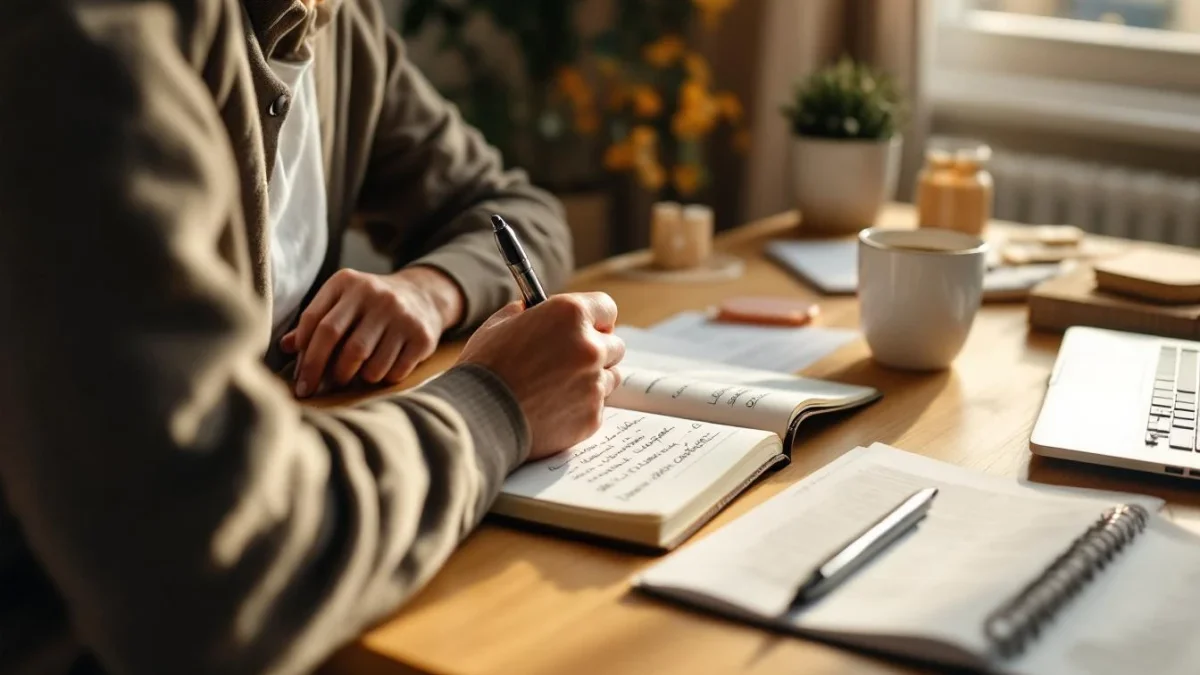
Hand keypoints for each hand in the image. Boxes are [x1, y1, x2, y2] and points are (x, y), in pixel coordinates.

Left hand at [282, 267, 463, 396]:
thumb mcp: (341, 303)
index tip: (301, 383)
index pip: (315, 322)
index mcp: (346, 282)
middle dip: (324, 372)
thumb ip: (315, 322)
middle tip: (320, 388)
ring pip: (368, 363)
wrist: (423, 295)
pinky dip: (384, 378)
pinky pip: (394, 372)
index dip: (305, 357)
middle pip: (338, 342)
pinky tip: (383, 369)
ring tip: (357, 374)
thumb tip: (285, 346)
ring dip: (358, 378)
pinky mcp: (421, 335)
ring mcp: (401, 314)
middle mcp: (374, 294)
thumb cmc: (369, 306)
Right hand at [457, 293, 624, 458]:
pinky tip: (551, 409)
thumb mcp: (498, 325)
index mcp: (569, 314)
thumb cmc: (484, 370)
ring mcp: (594, 384)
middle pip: (614, 346)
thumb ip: (525, 312)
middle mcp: (589, 346)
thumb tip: (535, 309)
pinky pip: (596, 407)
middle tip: (568, 361)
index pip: (606, 308)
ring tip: (556, 387)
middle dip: (595, 351)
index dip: (596, 319)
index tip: (588, 328)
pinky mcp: (592, 416)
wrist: (477, 419)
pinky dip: (580, 408)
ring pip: (609, 378)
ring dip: (591, 380)